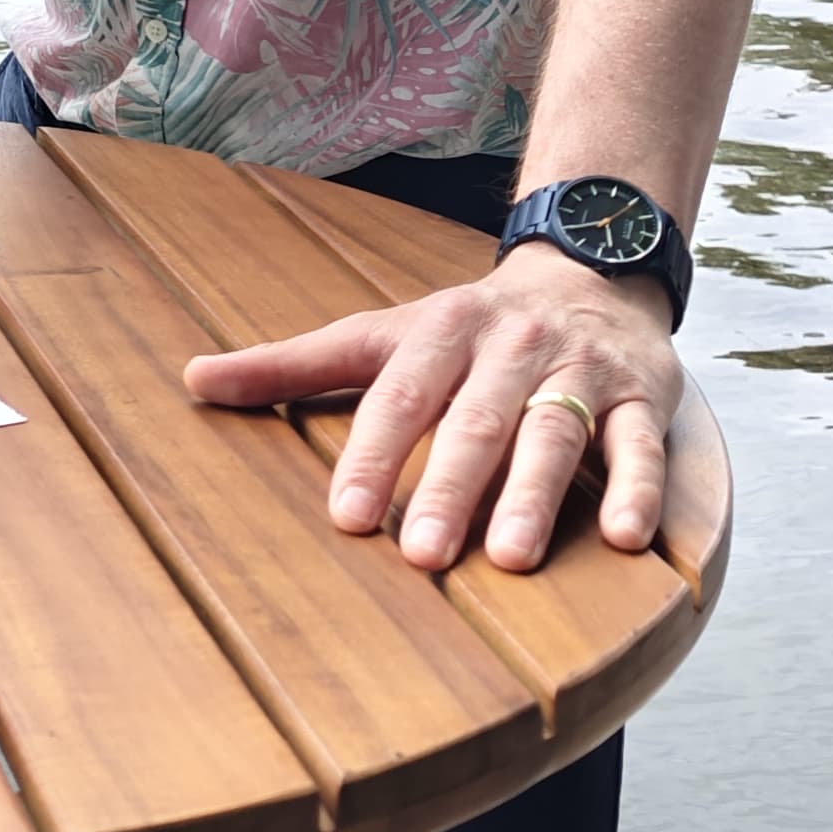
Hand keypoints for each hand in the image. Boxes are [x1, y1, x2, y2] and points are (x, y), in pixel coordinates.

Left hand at [184, 249, 679, 574]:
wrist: (590, 273)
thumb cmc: (468, 328)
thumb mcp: (381, 335)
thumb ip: (293, 365)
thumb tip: (190, 380)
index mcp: (440, 332)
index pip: (401, 396)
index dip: (374, 453)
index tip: (346, 515)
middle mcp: (509, 348)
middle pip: (476, 422)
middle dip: (450, 488)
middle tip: (423, 557)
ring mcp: (578, 373)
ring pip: (555, 434)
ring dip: (535, 495)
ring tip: (512, 558)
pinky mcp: (641, 398)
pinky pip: (642, 444)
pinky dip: (639, 488)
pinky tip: (628, 538)